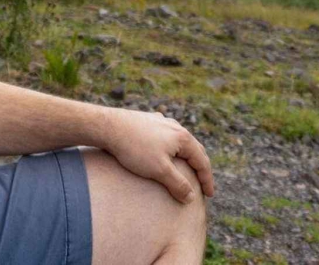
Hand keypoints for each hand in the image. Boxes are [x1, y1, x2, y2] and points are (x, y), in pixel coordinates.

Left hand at [96, 107, 215, 203]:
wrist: (110, 126)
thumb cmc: (135, 149)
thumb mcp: (159, 171)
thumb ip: (178, 184)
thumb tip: (191, 197)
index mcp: (183, 138)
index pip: (202, 161)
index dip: (207, 180)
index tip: (209, 195)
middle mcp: (176, 127)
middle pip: (195, 149)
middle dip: (200, 167)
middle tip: (202, 184)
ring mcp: (163, 122)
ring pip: (180, 142)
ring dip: (186, 156)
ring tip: (186, 167)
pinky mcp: (150, 122)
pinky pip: (167, 137)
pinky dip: (172, 148)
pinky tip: (166, 150)